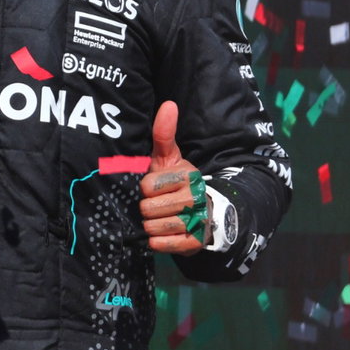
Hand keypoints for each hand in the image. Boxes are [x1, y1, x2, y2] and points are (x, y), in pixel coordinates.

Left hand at [138, 101, 207, 253]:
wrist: (204, 213)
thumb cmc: (177, 183)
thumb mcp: (169, 158)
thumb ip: (164, 134)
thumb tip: (169, 105)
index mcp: (187, 175)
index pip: (148, 186)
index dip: (145, 189)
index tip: (152, 188)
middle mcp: (196, 198)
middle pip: (149, 208)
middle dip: (146, 209)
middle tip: (154, 206)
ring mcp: (198, 222)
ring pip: (154, 228)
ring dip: (150, 226)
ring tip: (158, 219)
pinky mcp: (196, 243)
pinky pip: (164, 245)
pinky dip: (158, 242)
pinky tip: (162, 235)